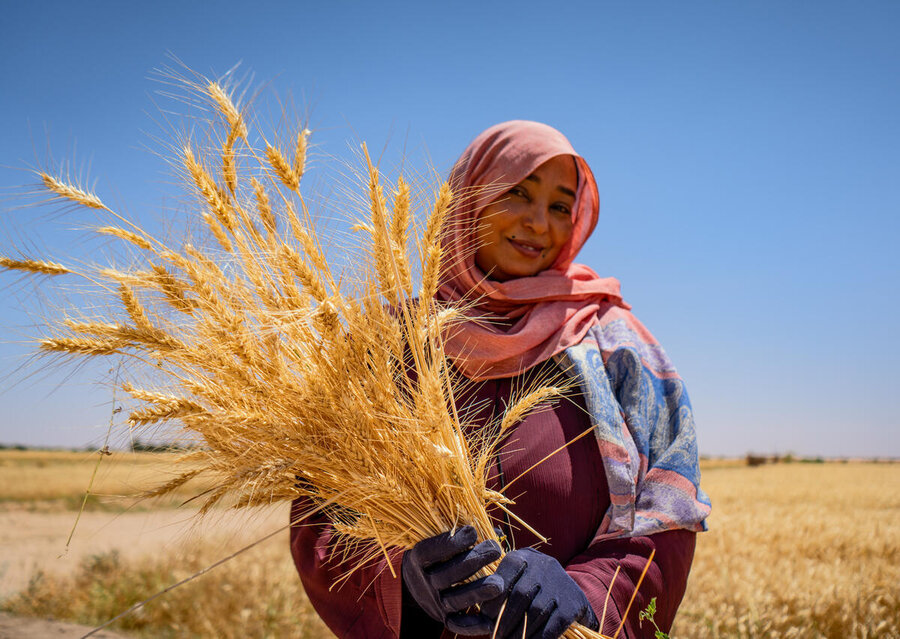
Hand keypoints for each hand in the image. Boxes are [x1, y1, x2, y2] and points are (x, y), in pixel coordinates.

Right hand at [402, 525, 503, 634]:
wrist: (415, 582)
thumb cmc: (436, 553)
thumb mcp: (436, 539)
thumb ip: (460, 534)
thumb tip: (493, 529)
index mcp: (418, 559)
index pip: (431, 551)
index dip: (451, 543)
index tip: (472, 531)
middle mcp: (423, 582)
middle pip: (447, 575)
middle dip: (473, 561)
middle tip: (495, 549)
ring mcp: (433, 602)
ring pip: (455, 600)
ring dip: (478, 592)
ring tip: (499, 584)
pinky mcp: (443, 618)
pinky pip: (457, 624)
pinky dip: (473, 625)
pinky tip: (491, 620)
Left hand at [481, 548, 598, 638]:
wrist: (572, 596)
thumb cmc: (534, 590)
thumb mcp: (518, 580)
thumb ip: (501, 591)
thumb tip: (483, 618)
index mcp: (524, 557)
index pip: (505, 577)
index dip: (494, 602)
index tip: (487, 619)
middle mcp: (543, 566)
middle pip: (520, 595)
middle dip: (505, 620)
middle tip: (496, 636)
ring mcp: (560, 584)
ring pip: (535, 612)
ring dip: (520, 632)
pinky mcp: (573, 603)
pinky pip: (552, 625)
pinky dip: (539, 638)